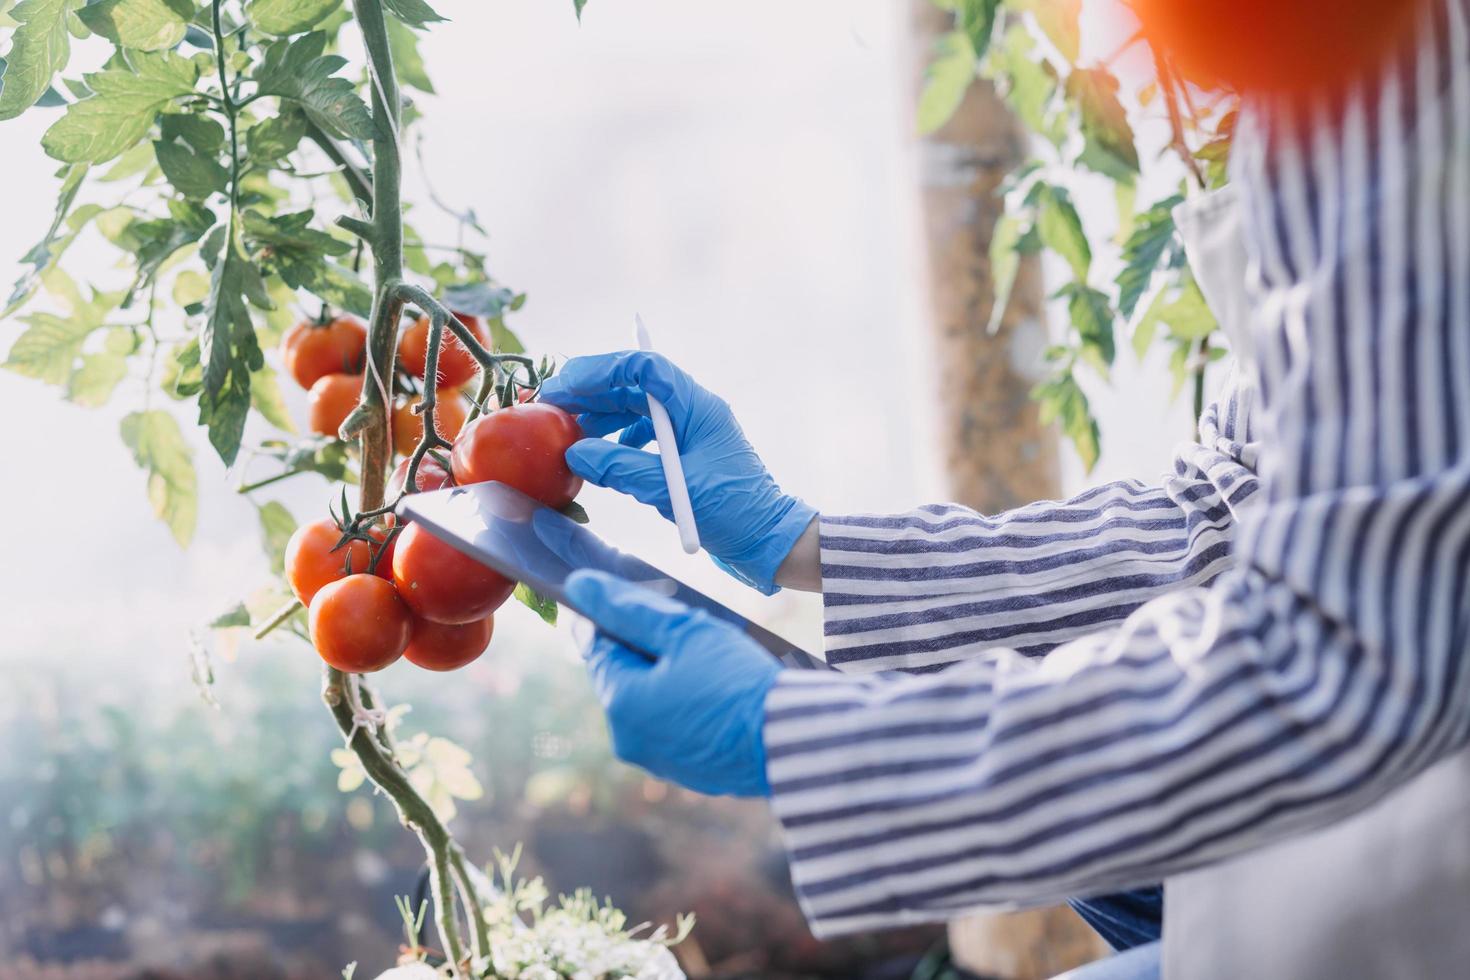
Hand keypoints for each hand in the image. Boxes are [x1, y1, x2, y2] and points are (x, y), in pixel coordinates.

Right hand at [538, 351, 815, 593]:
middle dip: (590, 391)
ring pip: (634, 408)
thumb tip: (576, 452)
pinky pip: (642, 433)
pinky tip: (599, 456)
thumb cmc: (734, 514)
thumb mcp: (674, 490)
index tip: (563, 386)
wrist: (769, 542)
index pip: (643, 368)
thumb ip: (623, 469)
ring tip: (567, 432)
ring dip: (600, 416)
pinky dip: (616, 440)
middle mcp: (692, 410)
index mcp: (698, 407)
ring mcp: (688, 430)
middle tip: (549, 406)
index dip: (599, 370)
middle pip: (634, 384)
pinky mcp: (683, 453)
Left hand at [566, 569, 779, 796]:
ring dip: (668, 679)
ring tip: (710, 666)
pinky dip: (687, 708)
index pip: (598, 646)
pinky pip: (673, 728)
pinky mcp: (685, 773)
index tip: (643, 605)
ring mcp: (656, 761)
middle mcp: (627, 739)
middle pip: (624, 676)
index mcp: (620, 702)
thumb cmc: (736, 680)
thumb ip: (629, 608)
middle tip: (690, 635)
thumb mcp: (684, 631)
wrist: (789, 740)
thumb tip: (580, 586)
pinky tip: (719, 695)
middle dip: (648, 651)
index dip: (617, 619)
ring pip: (649, 703)